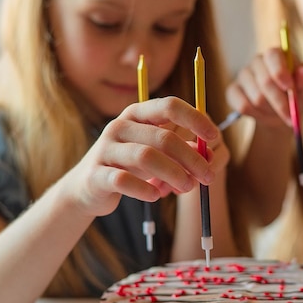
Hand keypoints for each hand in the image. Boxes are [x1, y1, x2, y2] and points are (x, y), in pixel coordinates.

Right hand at [64, 97, 220, 216]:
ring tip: (186, 188)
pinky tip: (156, 196)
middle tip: (207, 177)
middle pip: (163, 137)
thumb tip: (209, 154)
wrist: (88, 188)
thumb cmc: (129, 167)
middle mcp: (119, 126)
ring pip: (146, 157)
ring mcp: (105, 149)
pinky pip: (124, 180)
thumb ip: (179, 149)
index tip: (214, 136)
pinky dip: (145, 190)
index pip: (169, 106)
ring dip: (173, 174)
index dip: (195, 119)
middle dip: (191, 158)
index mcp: (137, 114)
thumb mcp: (154, 152)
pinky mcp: (96, 174)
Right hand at [226, 47, 302, 126]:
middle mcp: (257, 61)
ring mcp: (243, 75)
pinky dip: (256, 115)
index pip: (272, 55)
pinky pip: (242, 105)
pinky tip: (263, 114)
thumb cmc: (294, 98)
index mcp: (276, 55)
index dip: (280, 72)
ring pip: (256, 97)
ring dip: (270, 110)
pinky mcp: (233, 91)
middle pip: (265, 81)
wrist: (279, 114)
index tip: (289, 88)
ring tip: (278, 114)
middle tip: (290, 116)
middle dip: (280, 102)